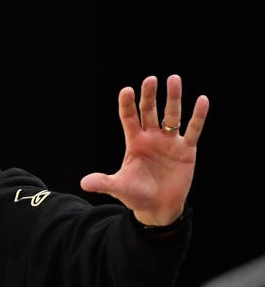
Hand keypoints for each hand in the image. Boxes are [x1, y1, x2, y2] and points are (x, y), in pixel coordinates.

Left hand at [80, 75, 207, 225]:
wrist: (158, 208)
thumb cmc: (136, 195)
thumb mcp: (118, 187)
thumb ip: (103, 183)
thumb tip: (84, 183)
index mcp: (134, 142)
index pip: (129, 118)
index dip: (127, 104)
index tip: (126, 90)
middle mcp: (152, 138)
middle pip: (150, 111)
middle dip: (150, 96)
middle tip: (150, 80)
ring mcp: (170, 142)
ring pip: (172, 115)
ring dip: (173, 98)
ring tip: (174, 79)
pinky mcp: (186, 149)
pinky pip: (193, 129)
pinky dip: (198, 116)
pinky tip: (202, 100)